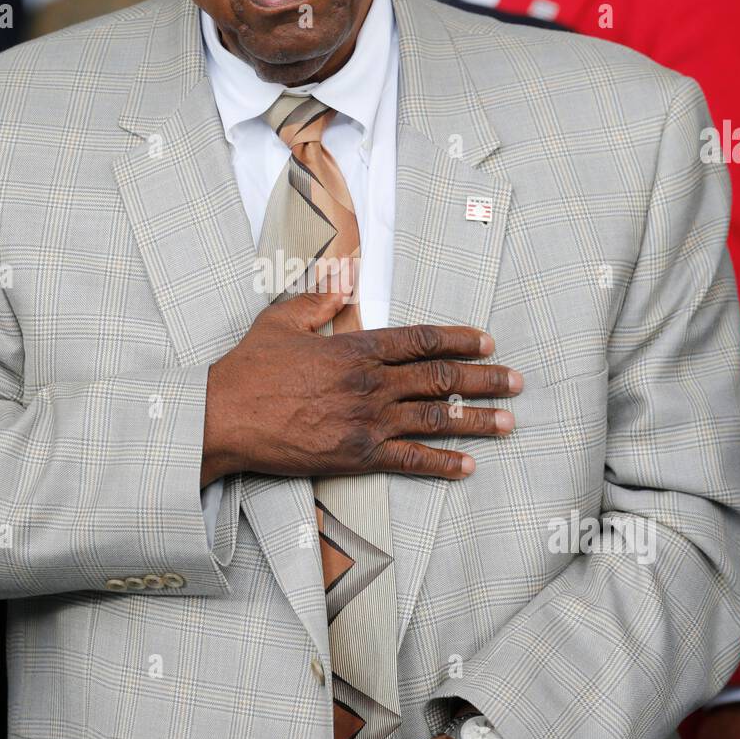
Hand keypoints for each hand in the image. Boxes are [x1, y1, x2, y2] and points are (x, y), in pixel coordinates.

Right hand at [201, 265, 522, 485]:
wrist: (223, 417)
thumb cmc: (248, 369)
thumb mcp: (281, 320)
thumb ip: (320, 298)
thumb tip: (346, 272)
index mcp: (356, 348)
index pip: (421, 340)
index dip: (460, 340)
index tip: (487, 342)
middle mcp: (370, 383)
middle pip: (441, 380)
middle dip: (485, 380)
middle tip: (516, 382)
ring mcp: (367, 422)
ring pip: (436, 420)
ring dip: (477, 421)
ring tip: (509, 422)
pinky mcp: (357, 456)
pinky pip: (411, 460)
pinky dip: (442, 463)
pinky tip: (468, 465)